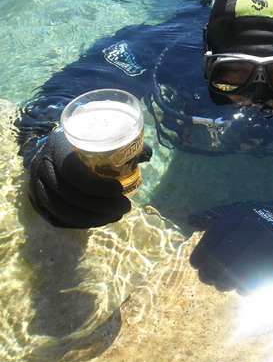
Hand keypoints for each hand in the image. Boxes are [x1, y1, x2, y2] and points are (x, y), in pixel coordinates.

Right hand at [28, 129, 151, 227]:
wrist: (53, 149)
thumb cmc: (81, 143)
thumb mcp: (98, 137)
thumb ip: (123, 144)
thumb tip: (147, 155)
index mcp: (56, 147)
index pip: (73, 171)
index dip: (97, 185)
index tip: (120, 189)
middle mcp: (42, 166)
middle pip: (69, 195)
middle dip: (101, 206)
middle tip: (125, 207)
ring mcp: (36, 186)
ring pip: (62, 210)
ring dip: (92, 218)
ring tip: (116, 216)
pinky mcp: (38, 202)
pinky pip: (58, 218)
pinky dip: (80, 223)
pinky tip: (100, 220)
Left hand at [189, 188, 272, 292]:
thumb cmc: (257, 218)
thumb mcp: (236, 211)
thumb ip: (212, 217)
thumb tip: (191, 220)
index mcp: (240, 215)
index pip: (214, 236)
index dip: (201, 253)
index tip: (196, 265)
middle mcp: (254, 226)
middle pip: (226, 255)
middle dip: (212, 272)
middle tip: (207, 280)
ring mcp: (271, 241)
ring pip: (244, 269)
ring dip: (228, 282)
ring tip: (222, 286)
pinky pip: (264, 278)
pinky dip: (250, 287)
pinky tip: (241, 290)